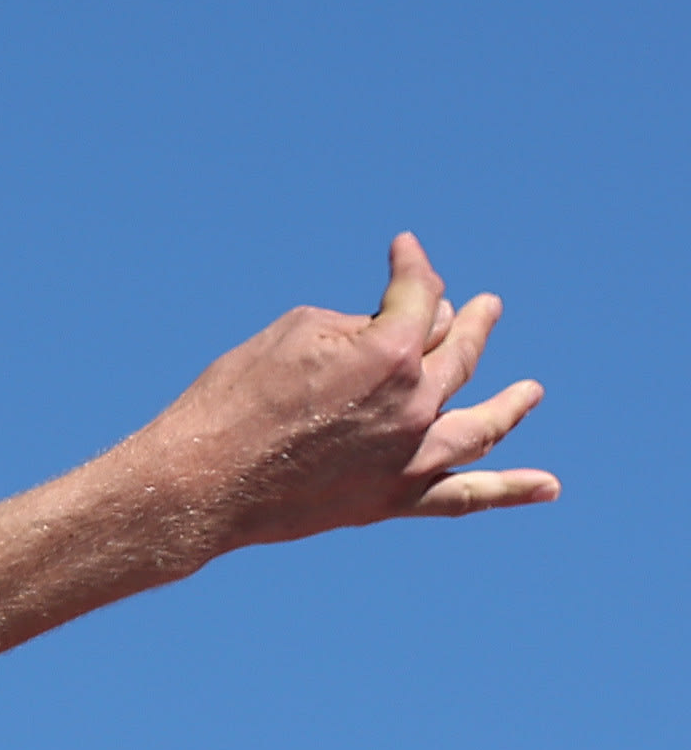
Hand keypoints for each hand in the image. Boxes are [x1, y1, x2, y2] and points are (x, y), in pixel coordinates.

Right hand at [124, 233, 554, 555]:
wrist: (201, 482)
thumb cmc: (233, 398)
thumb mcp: (294, 333)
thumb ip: (356, 326)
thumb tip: (387, 337)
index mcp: (390, 353)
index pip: (421, 297)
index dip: (413, 267)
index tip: (404, 251)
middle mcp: (414, 405)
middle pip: (458, 354)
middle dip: (469, 322)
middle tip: (483, 308)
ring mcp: (410, 456)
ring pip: (479, 424)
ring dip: (510, 404)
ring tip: (532, 392)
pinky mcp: (393, 498)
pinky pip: (463, 496)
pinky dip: (508, 489)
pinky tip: (548, 486)